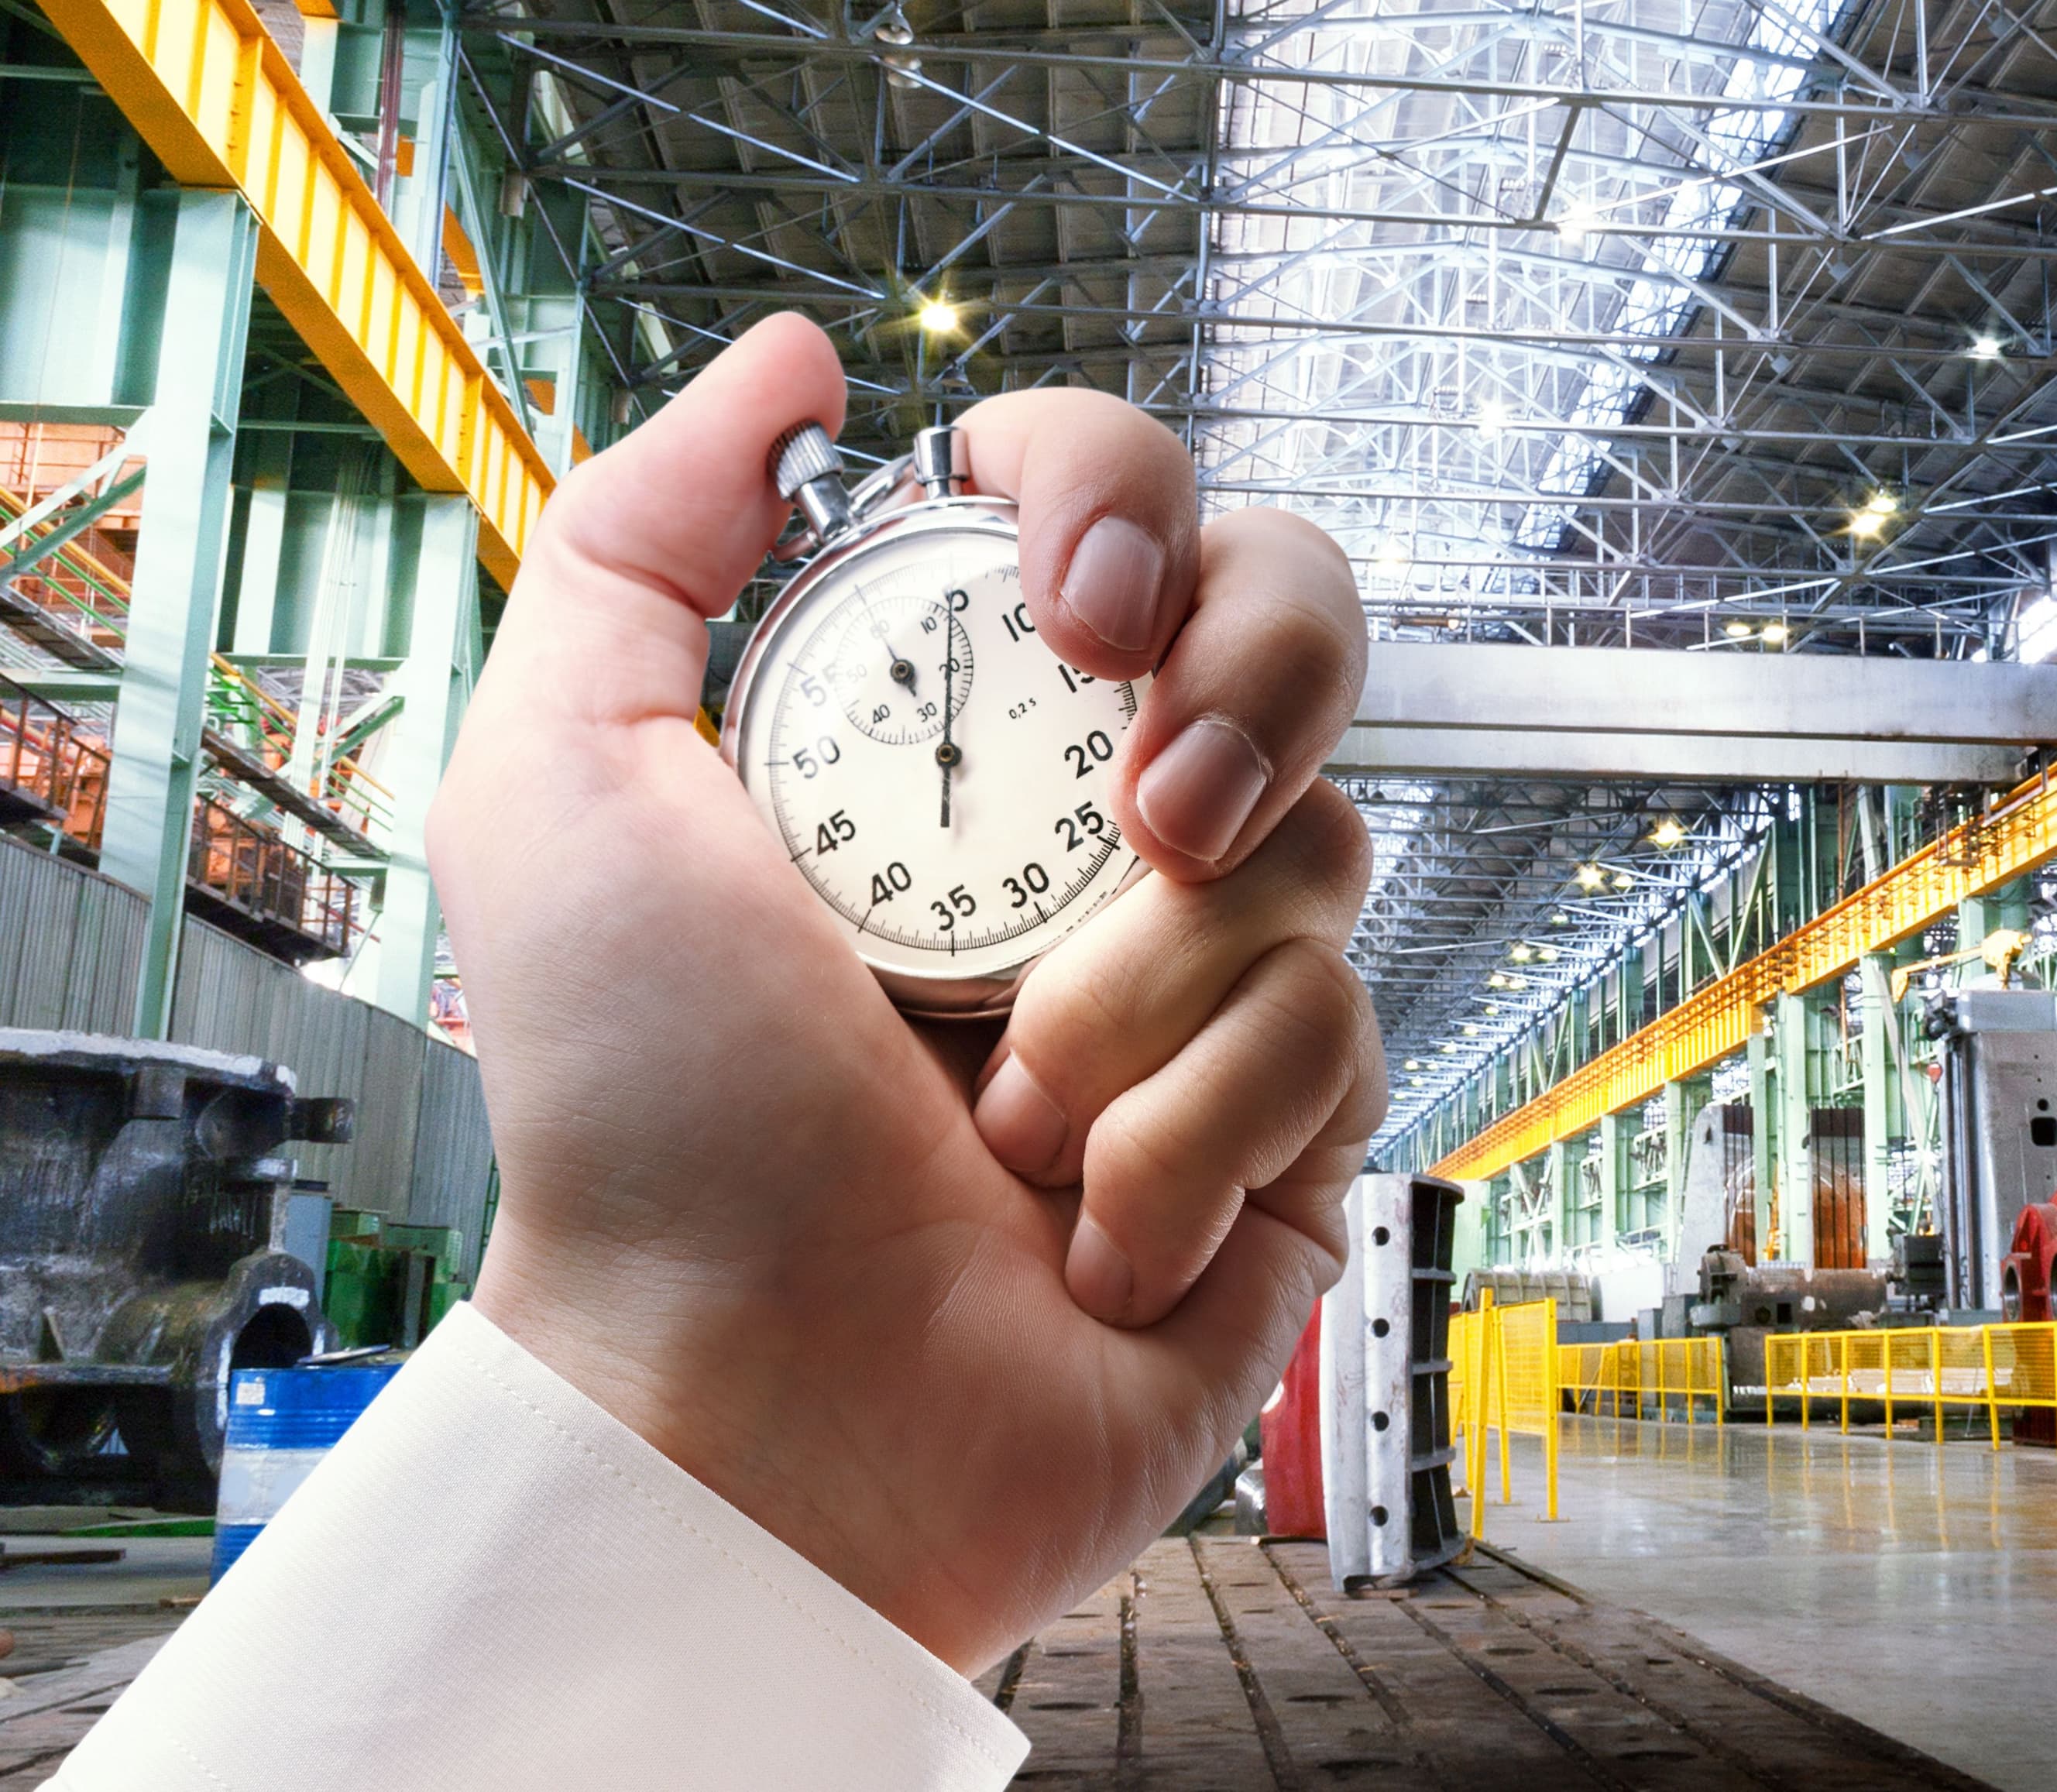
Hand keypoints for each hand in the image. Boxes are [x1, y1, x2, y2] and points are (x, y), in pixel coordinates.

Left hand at [429, 314, 1381, 1670]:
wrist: (762, 1401)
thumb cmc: (651, 1125)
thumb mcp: (566, 788)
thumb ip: (642, 539)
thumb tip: (795, 365)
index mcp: (947, 730)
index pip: (1113, 510)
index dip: (1127, 506)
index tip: (1075, 615)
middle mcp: (1090, 828)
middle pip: (1300, 621)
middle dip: (1254, 685)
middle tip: (1150, 813)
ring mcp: (1205, 974)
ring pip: (1320, 846)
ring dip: (1143, 991)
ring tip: (1009, 1113)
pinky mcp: (1292, 1124)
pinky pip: (1341, 1035)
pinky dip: (1189, 1134)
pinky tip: (1081, 1225)